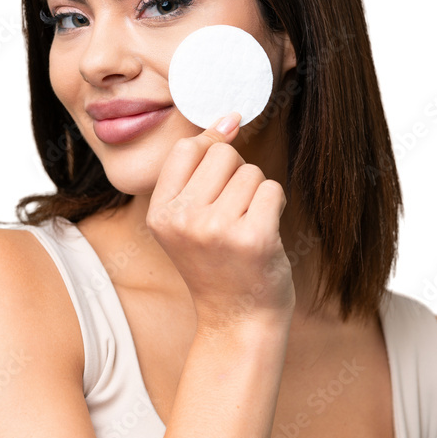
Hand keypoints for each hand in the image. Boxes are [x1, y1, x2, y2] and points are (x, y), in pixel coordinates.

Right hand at [146, 111, 294, 332]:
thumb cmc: (217, 264)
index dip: (211, 152)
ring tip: (246, 227)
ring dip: (257, 194)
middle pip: (223, 154)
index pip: (188, 148)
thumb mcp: (189, 219)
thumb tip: (230, 116)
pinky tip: (264, 234)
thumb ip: (201, 169)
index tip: (220, 178)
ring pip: (252, 171)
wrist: (236, 321)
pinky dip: (275, 207)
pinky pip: (272, 190)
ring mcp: (218, 229)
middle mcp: (184, 220)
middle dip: (236, 175)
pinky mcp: (254, 238)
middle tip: (232, 214)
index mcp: (160, 213)